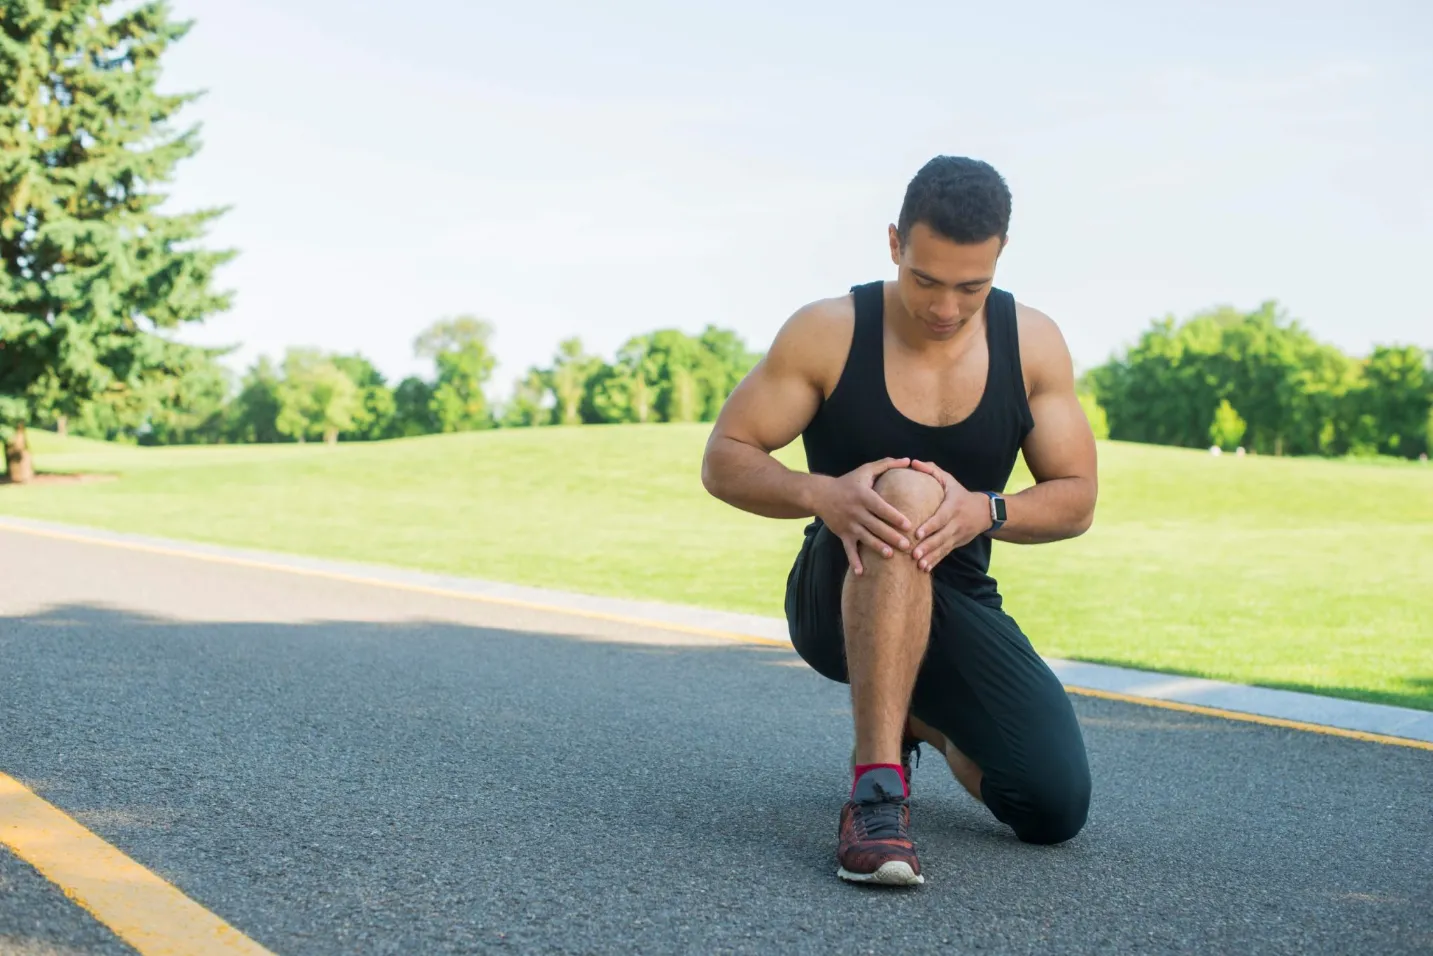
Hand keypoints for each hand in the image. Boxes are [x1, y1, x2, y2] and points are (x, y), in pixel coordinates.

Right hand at [813, 458, 915, 574]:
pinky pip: (849, 550)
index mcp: (864, 496)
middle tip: (907, 546)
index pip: (881, 508)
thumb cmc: (848, 482)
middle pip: (876, 526)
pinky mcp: (843, 534)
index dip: (894, 517)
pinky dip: (854, 561)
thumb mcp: (866, 470)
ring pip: (865, 538)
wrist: (820, 494)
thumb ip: (887, 464)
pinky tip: (861, 573)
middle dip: (891, 537)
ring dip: (877, 548)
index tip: (908, 525)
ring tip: (890, 556)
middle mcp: (856, 511)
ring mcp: (849, 525)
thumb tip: (909, 460)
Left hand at [908, 460, 992, 572]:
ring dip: (931, 557)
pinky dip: (935, 562)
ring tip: (918, 565)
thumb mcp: (949, 479)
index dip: (930, 526)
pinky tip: (924, 569)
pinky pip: (945, 554)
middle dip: (928, 546)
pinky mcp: (957, 543)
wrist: (985, 511)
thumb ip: (931, 470)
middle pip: (941, 536)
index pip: (941, 517)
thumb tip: (913, 462)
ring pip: (943, 548)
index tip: (917, 533)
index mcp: (953, 506)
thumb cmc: (959, 493)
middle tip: (913, 554)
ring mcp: (958, 535)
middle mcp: (957, 522)